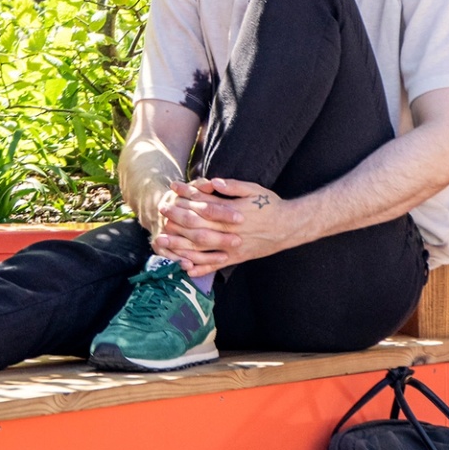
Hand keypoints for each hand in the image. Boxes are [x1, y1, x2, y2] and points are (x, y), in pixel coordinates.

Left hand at [153, 176, 301, 267]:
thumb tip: (212, 182)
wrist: (288, 227)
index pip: (204, 204)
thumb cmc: (269, 205)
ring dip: (180, 244)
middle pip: (198, 225)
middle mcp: (230, 231)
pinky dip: (200, 268)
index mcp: (232, 212)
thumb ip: (232, 186)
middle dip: (177, 219)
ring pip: (202, 247)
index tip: (171, 191)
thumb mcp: (253, 189)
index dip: (186, 197)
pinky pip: (215, 265)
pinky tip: (185, 268)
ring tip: (162, 240)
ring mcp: (232, 247)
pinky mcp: (236, 258)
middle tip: (160, 213)